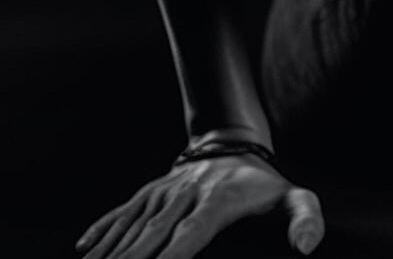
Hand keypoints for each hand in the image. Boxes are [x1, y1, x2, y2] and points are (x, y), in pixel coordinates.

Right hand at [75, 154, 324, 257]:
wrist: (234, 146)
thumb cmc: (266, 187)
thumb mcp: (295, 198)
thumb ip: (306, 219)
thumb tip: (308, 248)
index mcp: (218, 202)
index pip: (192, 233)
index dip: (173, 255)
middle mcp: (185, 195)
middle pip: (153, 235)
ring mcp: (163, 193)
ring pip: (132, 225)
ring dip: (111, 251)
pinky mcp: (149, 193)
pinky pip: (121, 212)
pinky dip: (101, 230)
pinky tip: (84, 250)